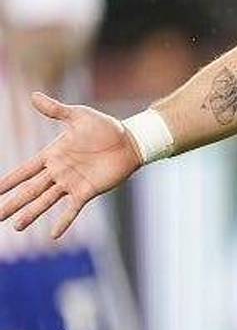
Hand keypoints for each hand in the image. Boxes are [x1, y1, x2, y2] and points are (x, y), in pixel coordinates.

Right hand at [0, 93, 141, 237]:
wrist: (131, 140)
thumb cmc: (105, 127)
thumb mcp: (78, 116)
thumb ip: (55, 110)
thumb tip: (33, 95)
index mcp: (53, 155)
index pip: (25, 170)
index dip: (9, 180)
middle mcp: (59, 172)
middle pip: (30, 190)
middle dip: (13, 202)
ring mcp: (72, 183)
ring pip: (46, 201)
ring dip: (31, 213)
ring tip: (16, 226)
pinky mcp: (88, 191)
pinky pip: (73, 208)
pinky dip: (64, 221)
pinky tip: (54, 234)